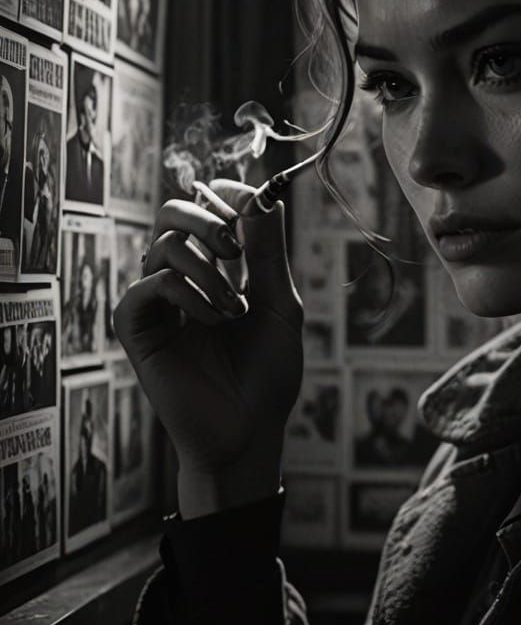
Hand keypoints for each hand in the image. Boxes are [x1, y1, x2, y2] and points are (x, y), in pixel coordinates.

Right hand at [113, 178, 302, 516]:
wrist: (250, 429)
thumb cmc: (267, 370)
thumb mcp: (278, 301)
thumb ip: (267, 250)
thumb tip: (262, 195)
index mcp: (218, 268)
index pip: (209, 209)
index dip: (227, 198)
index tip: (251, 211)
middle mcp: (183, 279)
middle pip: (172, 214)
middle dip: (205, 217)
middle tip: (232, 247)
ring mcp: (158, 304)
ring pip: (163, 247)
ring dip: (207, 271)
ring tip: (235, 309)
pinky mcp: (138, 331)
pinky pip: (146, 287)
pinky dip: (185, 294)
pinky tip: (214, 321)